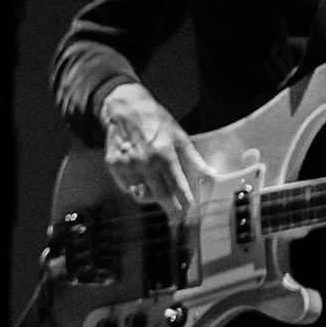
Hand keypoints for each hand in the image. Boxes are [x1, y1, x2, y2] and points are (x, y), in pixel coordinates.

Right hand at [99, 83, 210, 219]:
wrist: (124, 107)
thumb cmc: (154, 120)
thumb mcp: (179, 135)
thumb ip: (195, 159)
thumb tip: (211, 175)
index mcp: (164, 154)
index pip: (179, 188)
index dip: (187, 204)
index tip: (192, 213)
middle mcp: (145, 161)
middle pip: (161, 197)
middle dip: (172, 211)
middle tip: (178, 219)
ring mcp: (128, 164)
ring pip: (142, 194)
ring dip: (152, 197)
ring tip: (157, 191)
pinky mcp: (113, 164)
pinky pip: (126, 186)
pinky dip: (134, 186)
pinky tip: (139, 176)